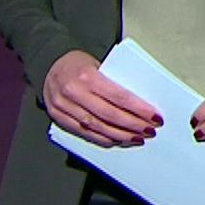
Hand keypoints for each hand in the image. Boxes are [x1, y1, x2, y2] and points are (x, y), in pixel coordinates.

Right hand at [43, 50, 161, 147]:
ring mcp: (63, 107)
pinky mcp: (58, 117)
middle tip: (149, 130)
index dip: (139, 109)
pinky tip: (116, 141)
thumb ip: (114, 83)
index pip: (119, 96)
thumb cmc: (78, 64)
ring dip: (120, 135)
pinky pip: (83, 133)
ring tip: (136, 138)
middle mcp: (73, 92)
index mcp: (86, 76)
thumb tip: (140, 103)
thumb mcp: (98, 65)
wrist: (49, 64)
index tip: (155, 117)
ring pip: (97, 127)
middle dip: (133, 125)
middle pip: (109, 115)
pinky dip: (102, 139)